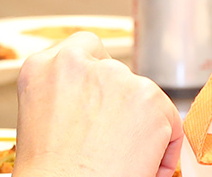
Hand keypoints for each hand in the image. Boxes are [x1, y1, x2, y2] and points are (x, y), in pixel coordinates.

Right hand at [14, 31, 184, 176]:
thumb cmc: (51, 172)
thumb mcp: (41, 120)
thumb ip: (68, 96)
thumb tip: (96, 102)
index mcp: (44, 67)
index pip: (85, 48)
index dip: (99, 77)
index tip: (101, 99)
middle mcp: (79, 63)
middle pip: (119, 73)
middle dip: (122, 104)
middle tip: (112, 141)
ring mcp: (116, 77)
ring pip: (145, 98)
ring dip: (142, 126)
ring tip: (120, 160)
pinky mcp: (150, 99)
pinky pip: (170, 121)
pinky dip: (165, 146)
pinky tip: (140, 165)